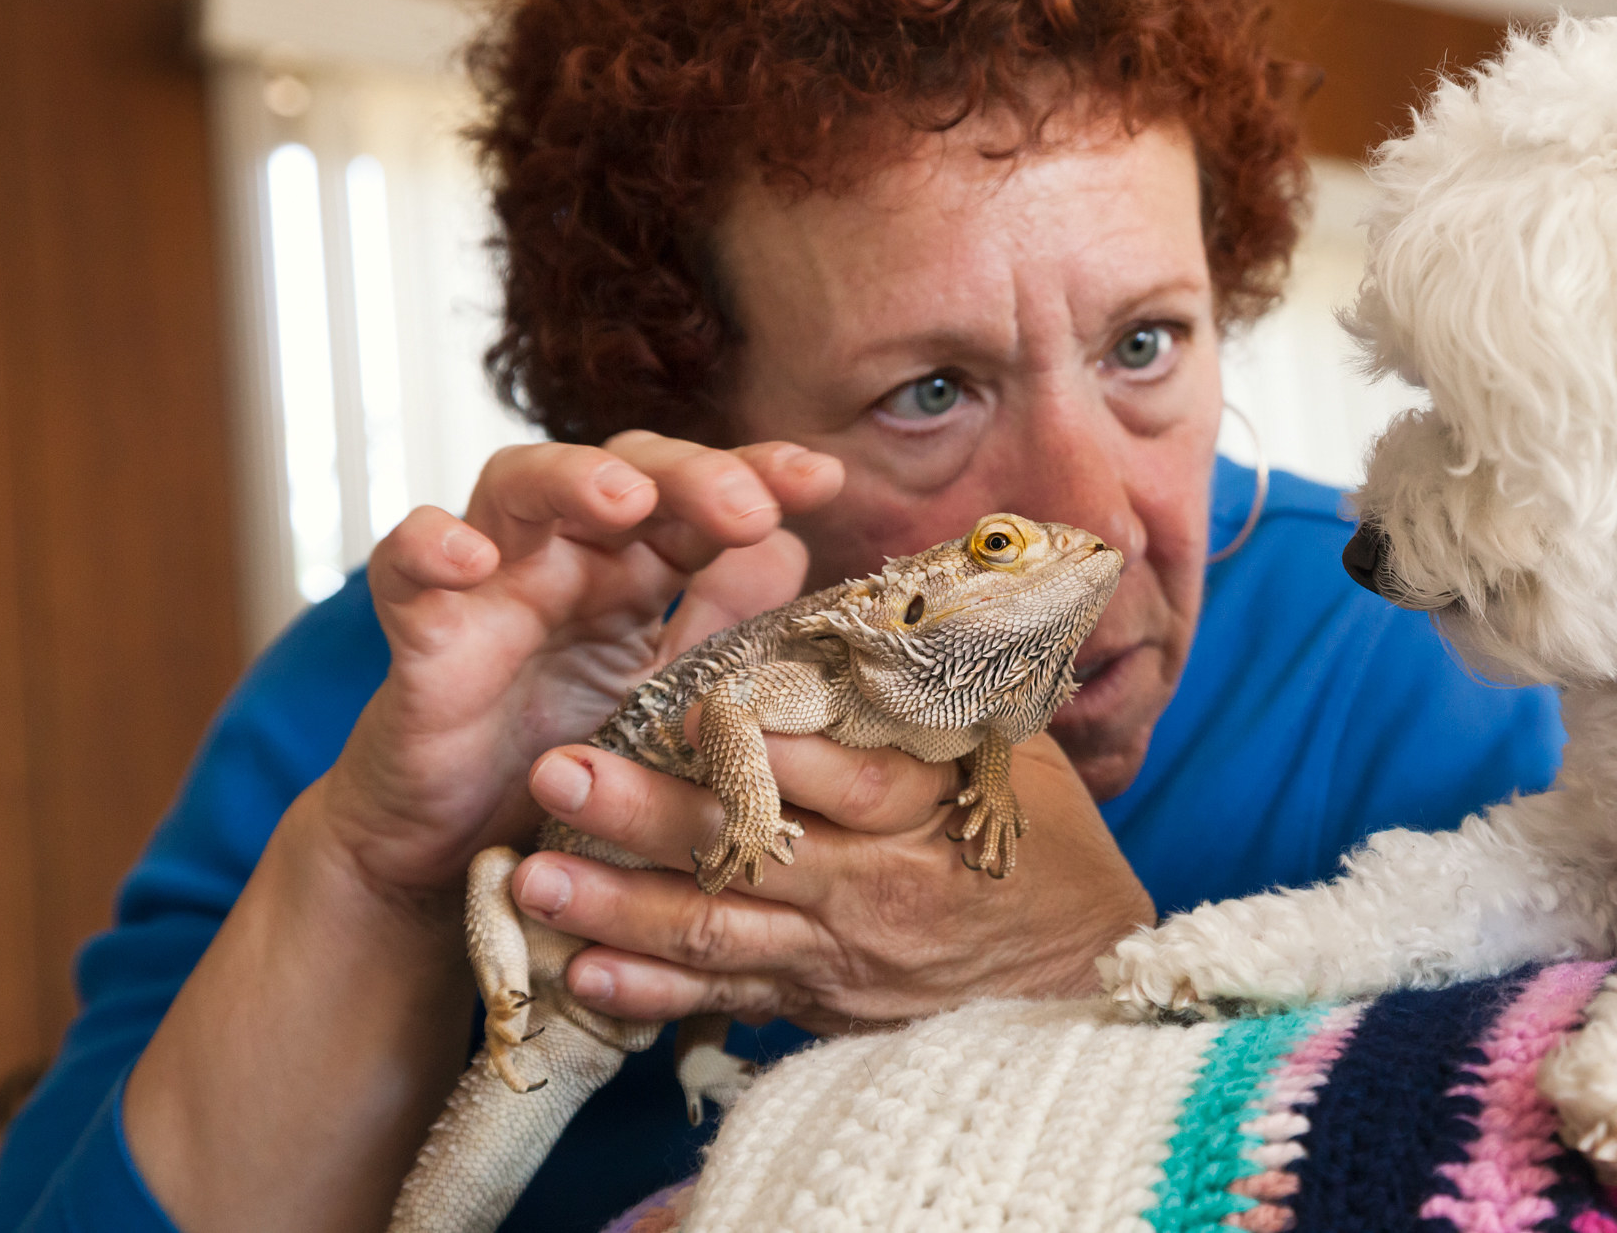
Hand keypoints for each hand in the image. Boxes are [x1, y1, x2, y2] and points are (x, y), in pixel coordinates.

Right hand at [311, 431, 843, 905]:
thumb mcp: (666, 706)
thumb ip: (722, 632)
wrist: (455, 858)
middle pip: (624, 470)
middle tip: (748, 504)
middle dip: (690, 474)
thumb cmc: (563, 769)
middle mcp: (568, 560)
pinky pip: (405, 568)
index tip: (824, 478)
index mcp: (638, 574)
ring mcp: (492, 586)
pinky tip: (469, 557)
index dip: (758, 476)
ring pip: (519, 485)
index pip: (702, 500)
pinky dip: (427, 546)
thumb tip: (797, 553)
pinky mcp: (422, 633)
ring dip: (573, 480)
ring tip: (626, 499)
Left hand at [505, 719, 1157, 1030]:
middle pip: (752, 851)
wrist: (1081, 980)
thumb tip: (858, 610)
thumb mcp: (1011, 755)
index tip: (690, 705)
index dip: (766, 746)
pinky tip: (582, 972)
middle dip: (648, 815)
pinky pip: (726, 999)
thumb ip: (928, 697)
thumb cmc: (1048, 845)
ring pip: (719, 931)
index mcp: (926, 813)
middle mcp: (878, 890)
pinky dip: (651, 993)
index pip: (845, 776)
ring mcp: (843, 958)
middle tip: (559, 770)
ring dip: (619, 907)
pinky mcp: (820, 1006)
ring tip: (535, 875)